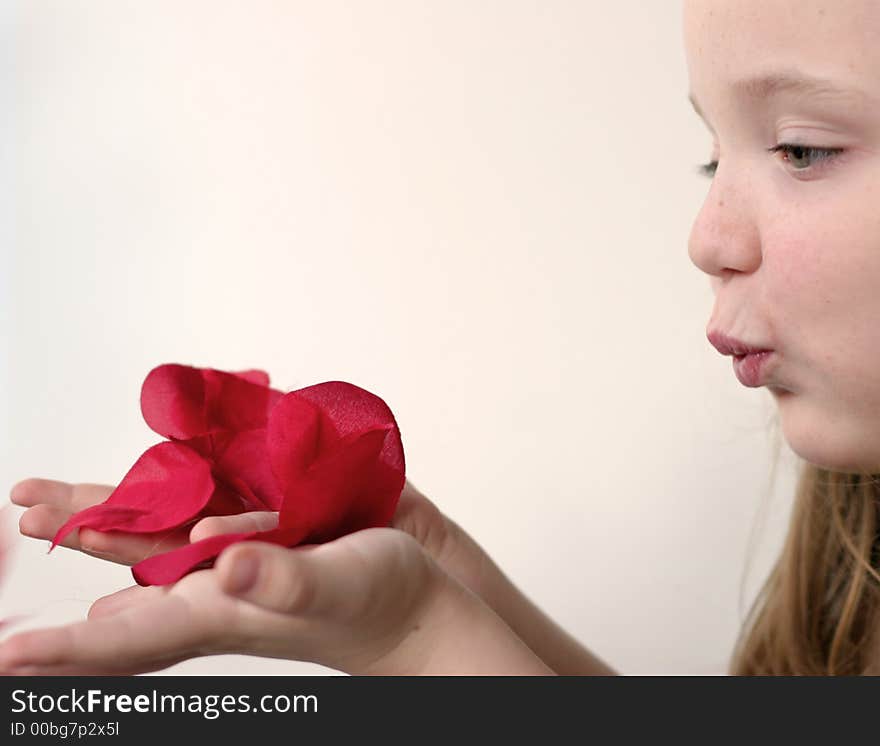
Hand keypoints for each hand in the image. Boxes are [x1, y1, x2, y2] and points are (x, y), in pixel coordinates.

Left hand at [0, 522, 466, 674]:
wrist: (420, 595)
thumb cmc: (385, 601)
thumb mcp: (337, 587)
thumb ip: (283, 582)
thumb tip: (220, 565)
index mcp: (226, 607)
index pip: (132, 634)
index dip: (68, 650)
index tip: (7, 657)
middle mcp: (223, 578)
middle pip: (132, 562)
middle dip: (78, 535)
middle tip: (25, 510)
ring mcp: (245, 549)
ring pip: (162, 530)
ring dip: (107, 513)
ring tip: (55, 503)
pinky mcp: (273, 519)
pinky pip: (210, 503)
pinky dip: (173, 494)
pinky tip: (150, 500)